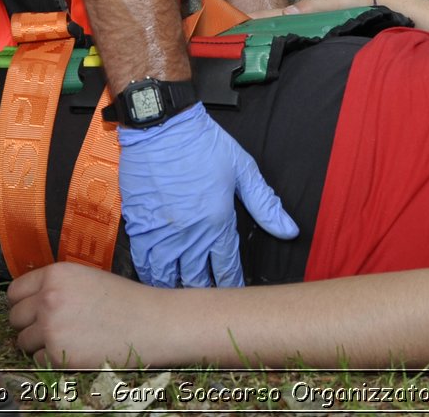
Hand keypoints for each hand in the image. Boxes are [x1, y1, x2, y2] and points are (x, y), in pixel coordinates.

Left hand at [9, 262, 157, 367]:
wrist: (150, 322)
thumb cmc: (123, 299)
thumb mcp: (86, 277)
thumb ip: (56, 285)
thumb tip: (30, 301)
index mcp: (55, 275)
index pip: (15, 292)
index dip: (23, 302)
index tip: (33, 310)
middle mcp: (47, 298)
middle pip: (15, 317)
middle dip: (29, 324)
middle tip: (52, 327)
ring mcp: (51, 327)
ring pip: (22, 340)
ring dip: (38, 342)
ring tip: (65, 339)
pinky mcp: (58, 353)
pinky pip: (36, 359)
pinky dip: (50, 358)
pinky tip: (73, 350)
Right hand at [117, 102, 296, 286]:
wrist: (161, 126)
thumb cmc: (202, 143)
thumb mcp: (243, 169)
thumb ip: (265, 204)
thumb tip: (289, 230)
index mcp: (217, 221)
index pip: (226, 268)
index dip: (231, 284)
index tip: (234, 294)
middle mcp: (189, 233)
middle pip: (196, 279)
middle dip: (204, 292)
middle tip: (210, 302)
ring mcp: (162, 232)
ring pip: (168, 277)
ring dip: (176, 288)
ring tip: (183, 296)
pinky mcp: (139, 226)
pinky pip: (143, 262)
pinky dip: (150, 275)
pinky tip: (156, 279)